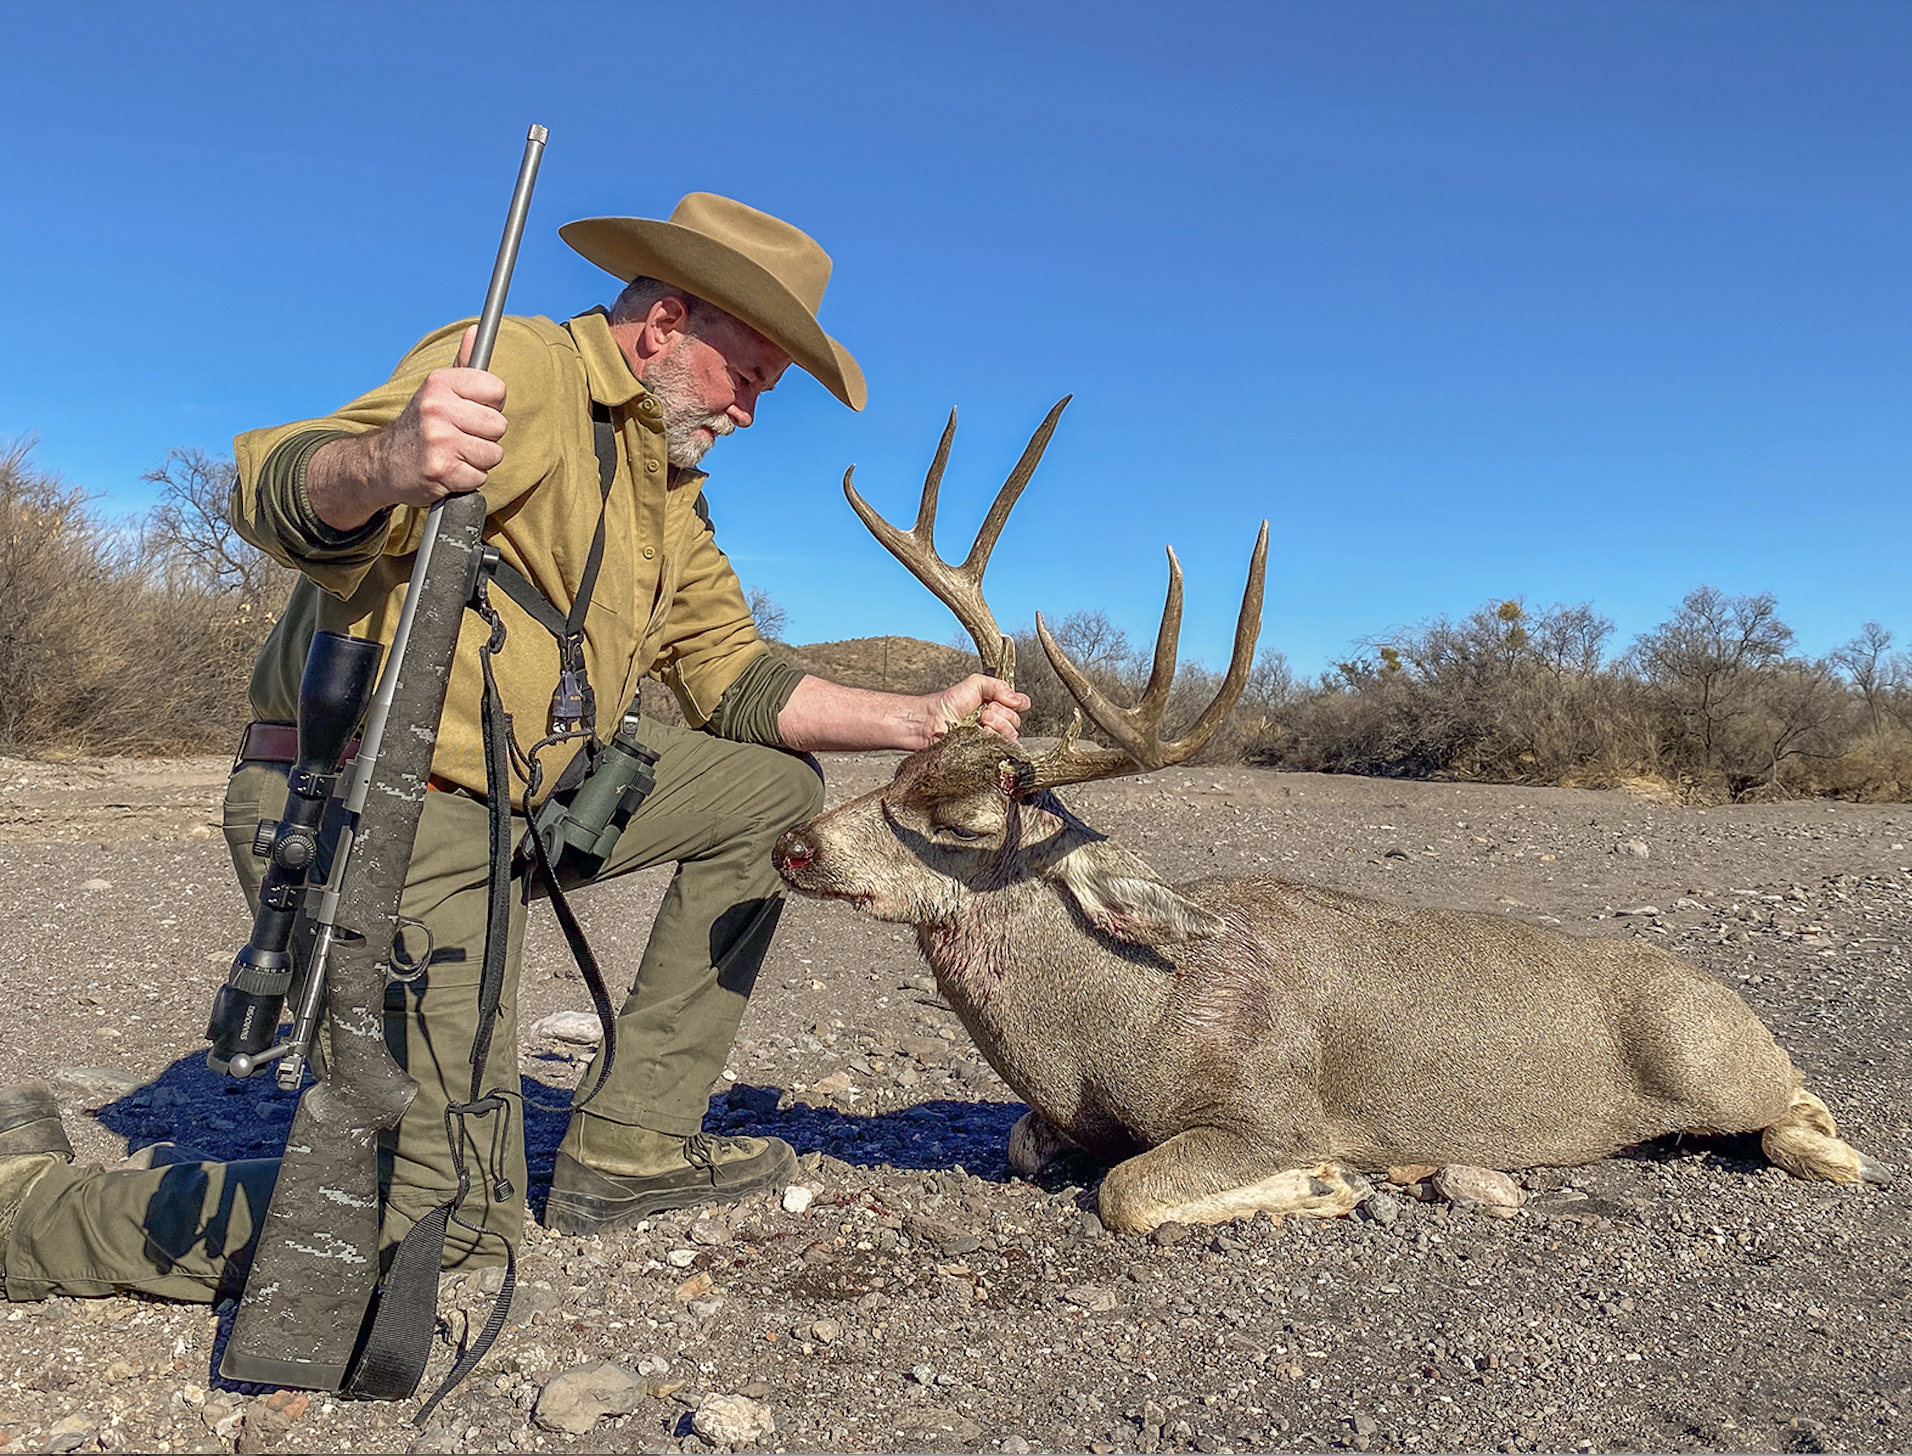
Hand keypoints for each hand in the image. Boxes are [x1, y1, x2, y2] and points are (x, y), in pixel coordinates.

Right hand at [373, 325, 507, 506]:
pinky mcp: (441, 469)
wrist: (383, 462)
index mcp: (439, 382)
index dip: (490, 405)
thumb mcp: (437, 389)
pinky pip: (480, 476)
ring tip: (454, 453)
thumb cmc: (421, 424)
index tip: (472, 411)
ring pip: (494, 453)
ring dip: (478, 459)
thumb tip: (477, 331)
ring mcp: (439, 439)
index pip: (497, 390)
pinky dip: (467, 478)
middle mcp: (437, 407)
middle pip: (499, 425)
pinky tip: (448, 469)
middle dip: (485, 436)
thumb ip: (463, 363)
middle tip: (460, 436)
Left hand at [926, 674, 1028, 743]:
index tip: (1001, 699)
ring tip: (981, 720)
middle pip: (1017, 721)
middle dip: (1003, 713)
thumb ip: (998, 686)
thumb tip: (1016, 699)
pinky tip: (981, 732)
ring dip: (998, 725)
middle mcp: (998, 722)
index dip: (1017, 702)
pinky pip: (1001, 747)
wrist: (932, 720)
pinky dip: (993, 737)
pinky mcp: (987, 751)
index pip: (1022, 704)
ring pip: (1012, 735)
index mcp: (998, 705)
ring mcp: (993, 738)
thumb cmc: (949, 702)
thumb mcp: (975, 683)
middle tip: (985, 710)